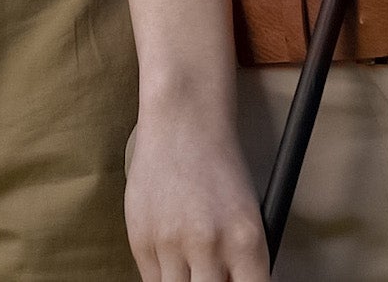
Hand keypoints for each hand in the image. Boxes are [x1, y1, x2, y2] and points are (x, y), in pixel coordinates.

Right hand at [126, 108, 269, 281]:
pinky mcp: (140, 239)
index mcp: (246, 240)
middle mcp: (209, 245)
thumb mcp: (247, 214)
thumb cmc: (219, 165)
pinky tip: (173, 255)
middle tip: (211, 274)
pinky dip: (165, 276)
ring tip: (192, 264)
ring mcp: (171, 243)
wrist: (182, 121)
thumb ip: (240, 261)